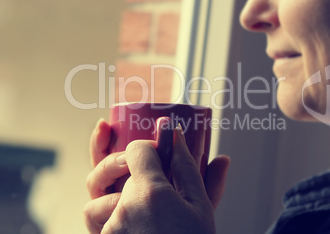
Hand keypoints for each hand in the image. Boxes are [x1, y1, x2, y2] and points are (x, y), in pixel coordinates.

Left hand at [84, 119, 229, 232]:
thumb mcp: (200, 207)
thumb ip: (188, 168)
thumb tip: (178, 135)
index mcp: (151, 194)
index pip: (136, 150)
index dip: (149, 149)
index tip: (160, 155)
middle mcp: (124, 209)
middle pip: (121, 173)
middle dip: (140, 177)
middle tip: (162, 190)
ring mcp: (110, 229)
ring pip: (104, 196)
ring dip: (121, 199)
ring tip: (146, 213)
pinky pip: (99, 220)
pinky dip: (116, 218)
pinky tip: (141, 228)